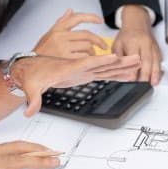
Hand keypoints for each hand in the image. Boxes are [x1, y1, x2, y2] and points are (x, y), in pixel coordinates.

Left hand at [12, 53, 141, 115]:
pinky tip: (126, 74)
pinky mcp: (83, 74)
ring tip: (137, 63)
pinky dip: (115, 73)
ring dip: (122, 66)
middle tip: (136, 58)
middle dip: (120, 62)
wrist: (30, 69)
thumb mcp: (30, 88)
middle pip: (103, 64)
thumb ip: (32, 99)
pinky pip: (102, 73)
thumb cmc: (31, 75)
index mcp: (67, 67)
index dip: (100, 60)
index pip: (86, 63)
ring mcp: (83, 70)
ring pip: (106, 68)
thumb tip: (30, 111)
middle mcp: (78, 66)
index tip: (114, 57)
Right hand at [33, 9, 106, 57]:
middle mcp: (60, 37)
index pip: (77, 18)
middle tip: (104, 46)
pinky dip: (88, 60)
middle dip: (99, 40)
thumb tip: (71, 10)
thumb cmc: (41, 52)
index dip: (91, 17)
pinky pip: (84, 58)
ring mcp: (63, 48)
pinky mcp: (66, 60)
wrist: (31, 68)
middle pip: (87, 35)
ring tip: (92, 56)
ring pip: (87, 47)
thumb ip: (61, 22)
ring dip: (92, 52)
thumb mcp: (49, 34)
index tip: (100, 20)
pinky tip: (87, 63)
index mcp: (57, 29)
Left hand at [113, 5, 161, 84]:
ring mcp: (152, 45)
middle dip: (146, 74)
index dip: (133, 70)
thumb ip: (117, 56)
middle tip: (143, 85)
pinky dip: (159, 69)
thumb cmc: (126, 35)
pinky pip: (160, 59)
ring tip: (153, 83)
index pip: (134, 58)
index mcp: (133, 42)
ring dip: (155, 73)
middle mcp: (144, 43)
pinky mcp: (157, 48)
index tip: (132, 80)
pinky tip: (158, 77)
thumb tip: (117, 69)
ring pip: (156, 60)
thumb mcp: (117, 44)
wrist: (137, 22)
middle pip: (147, 60)